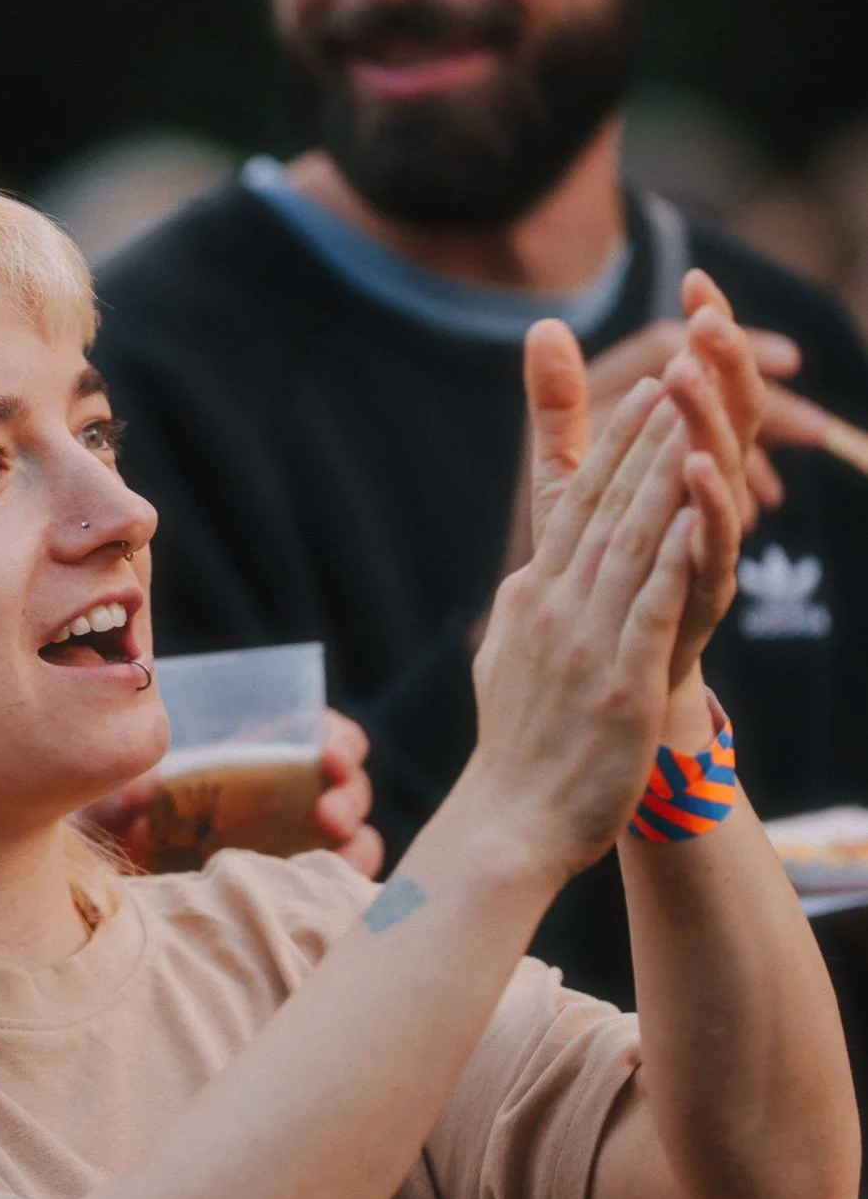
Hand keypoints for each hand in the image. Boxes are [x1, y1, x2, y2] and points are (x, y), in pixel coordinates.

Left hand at [80, 707, 383, 877]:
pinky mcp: (292, 895)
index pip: (324, 737)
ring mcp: (297, 848)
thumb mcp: (111, 796)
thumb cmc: (114, 821)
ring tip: (334, 858)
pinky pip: (334, 892)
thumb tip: (144, 798)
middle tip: (327, 815)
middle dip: (348, 797)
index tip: (327, 756)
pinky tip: (331, 898)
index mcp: (262, 755)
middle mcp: (289, 799)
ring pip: (353, 841)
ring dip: (354, 847)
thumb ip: (127, 788)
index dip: (337, 741)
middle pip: (349, 789)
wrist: (102, 885)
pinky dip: (343, 892)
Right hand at [469, 376, 724, 880]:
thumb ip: (526, 612)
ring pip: (627, 541)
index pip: (571, 504)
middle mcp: (551, 608)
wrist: (508, 825)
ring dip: (659, 475)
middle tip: (674, 373)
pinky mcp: (618, 683)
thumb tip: (528, 582)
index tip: (643, 392)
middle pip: (601, 506)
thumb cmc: (517, 752)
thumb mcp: (507, 659)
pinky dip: (670, 555)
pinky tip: (691, 513)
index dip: (611, 444)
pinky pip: (649, 606)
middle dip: (641, 437)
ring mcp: (584, 643)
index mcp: (530, 597)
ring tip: (688, 419)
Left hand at [527, 279, 752, 684]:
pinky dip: (709, 503)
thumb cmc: (595, 571)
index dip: (708, 332)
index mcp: (683, 460)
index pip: (705, 380)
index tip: (696, 279)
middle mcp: (708, 494)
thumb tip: (543, 323)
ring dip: (710, 423)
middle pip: (729, 415)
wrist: (600, 678)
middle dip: (722, 365)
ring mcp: (709, 543)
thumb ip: (562, 406)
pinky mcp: (703, 593)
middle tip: (707, 318)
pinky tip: (696, 466)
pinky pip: (716, 542)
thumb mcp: (570, 478)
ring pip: (725, 472)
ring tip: (691, 377)